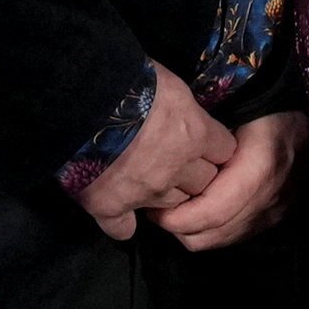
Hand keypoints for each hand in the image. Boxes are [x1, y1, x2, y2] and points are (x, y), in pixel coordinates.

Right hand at [75, 66, 235, 240]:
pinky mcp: (111, 206)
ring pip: (171, 207)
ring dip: (165, 197)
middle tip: (176, 163)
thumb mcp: (170, 83)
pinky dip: (122, 224)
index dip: (213, 148)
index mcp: (196, 134)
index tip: (204, 143)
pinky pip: (123, 229)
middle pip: (203, 183)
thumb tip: (186, 111)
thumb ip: (184, 106)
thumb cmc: (131, 79)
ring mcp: (145, 192)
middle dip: (194, 175)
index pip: (225, 151)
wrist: (84, 98)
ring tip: (150, 183)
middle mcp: (176, 169)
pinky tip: (120, 218)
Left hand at [154, 110, 307, 250]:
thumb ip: (205, 140)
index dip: (175, 218)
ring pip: (217, 241)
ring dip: (192, 230)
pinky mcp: (274, 219)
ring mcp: (273, 213)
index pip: (209, 214)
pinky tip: (202, 208)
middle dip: (176, 227)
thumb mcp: (234, 113)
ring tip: (178, 206)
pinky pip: (232, 237)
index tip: (153, 206)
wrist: (308, 123)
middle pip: (208, 236)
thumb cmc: (265, 110)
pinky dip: (211, 229)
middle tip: (158, 205)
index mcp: (258, 169)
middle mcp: (267, 199)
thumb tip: (165, 160)